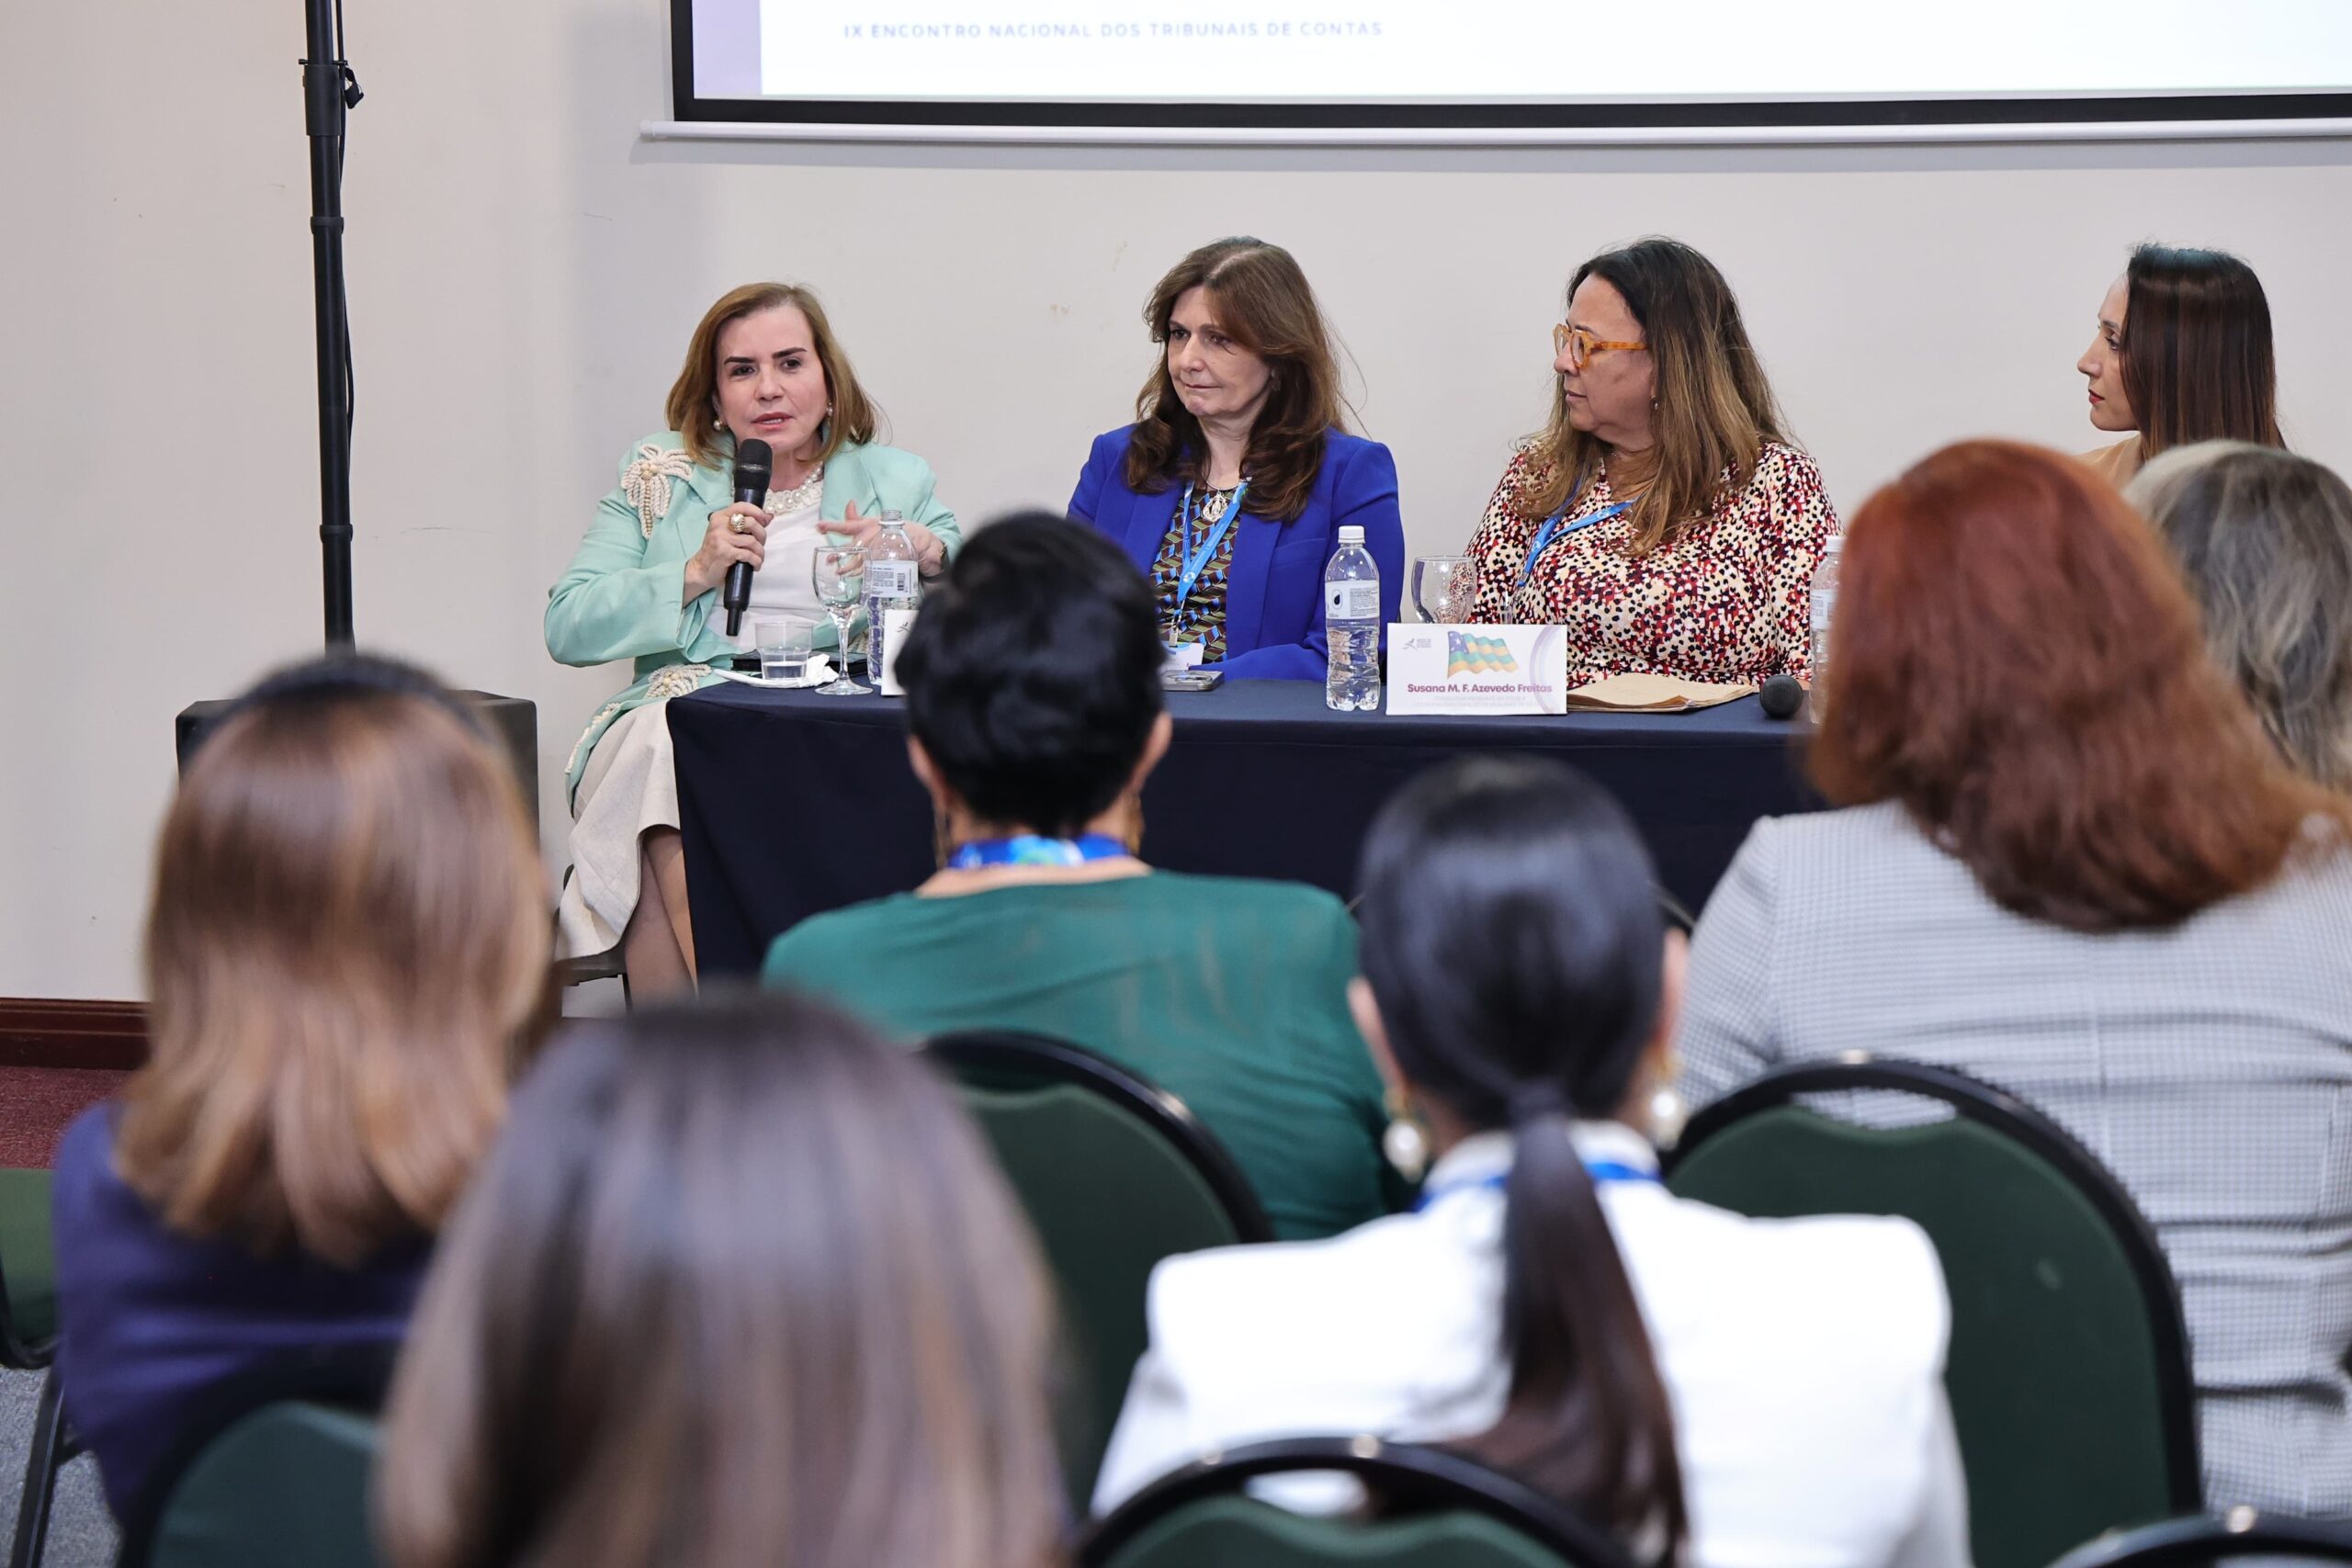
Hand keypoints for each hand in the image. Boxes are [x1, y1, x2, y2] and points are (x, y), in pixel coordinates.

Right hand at [683, 502, 770, 601]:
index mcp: (719, 517)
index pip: (742, 507)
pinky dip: (756, 561)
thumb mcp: (727, 534)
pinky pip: (748, 555)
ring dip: (760, 552)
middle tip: (761, 544)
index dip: (758, 512)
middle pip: (751, 523)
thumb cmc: (716, 552)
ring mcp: (721, 538)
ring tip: (758, 558)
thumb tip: (768, 517)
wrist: (701, 570)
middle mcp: (719, 525)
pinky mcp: (725, 552)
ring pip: (752, 541)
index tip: (765, 520)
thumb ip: (745, 525)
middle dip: (762, 535)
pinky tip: (754, 565)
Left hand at [831, 502, 947, 576]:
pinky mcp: (887, 560)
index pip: (847, 524)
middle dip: (840, 553)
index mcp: (867, 526)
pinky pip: (872, 569)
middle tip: (829, 559)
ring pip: (860, 560)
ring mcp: (879, 550)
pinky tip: (855, 577)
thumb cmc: (893, 529)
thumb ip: (857, 517)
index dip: (832, 526)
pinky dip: (863, 574)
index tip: (819, 526)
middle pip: (852, 546)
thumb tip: (849, 504)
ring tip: (839, 572)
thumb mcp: (874, 521)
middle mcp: (872, 537)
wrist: (919, 540)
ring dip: (849, 567)